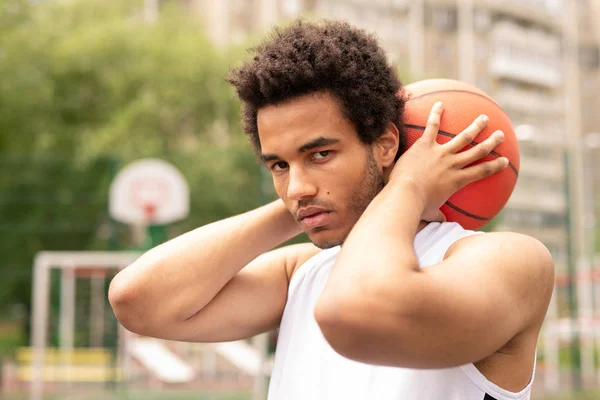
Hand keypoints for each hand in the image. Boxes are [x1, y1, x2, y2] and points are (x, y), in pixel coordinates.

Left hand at [389, 101, 507, 221]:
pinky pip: (432, 127)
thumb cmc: (417, 206)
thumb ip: (438, 214)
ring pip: (463, 137)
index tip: (505, 160)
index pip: (482, 171)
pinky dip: (436, 114)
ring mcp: (440, 153)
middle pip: (478, 150)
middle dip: (491, 141)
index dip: (495, 165)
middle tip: (500, 134)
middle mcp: (453, 164)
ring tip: (483, 118)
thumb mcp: (431, 213)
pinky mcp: (425, 145)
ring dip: (475, 126)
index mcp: (457, 180)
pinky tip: (440, 104)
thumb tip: (441, 221)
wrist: (405, 194)